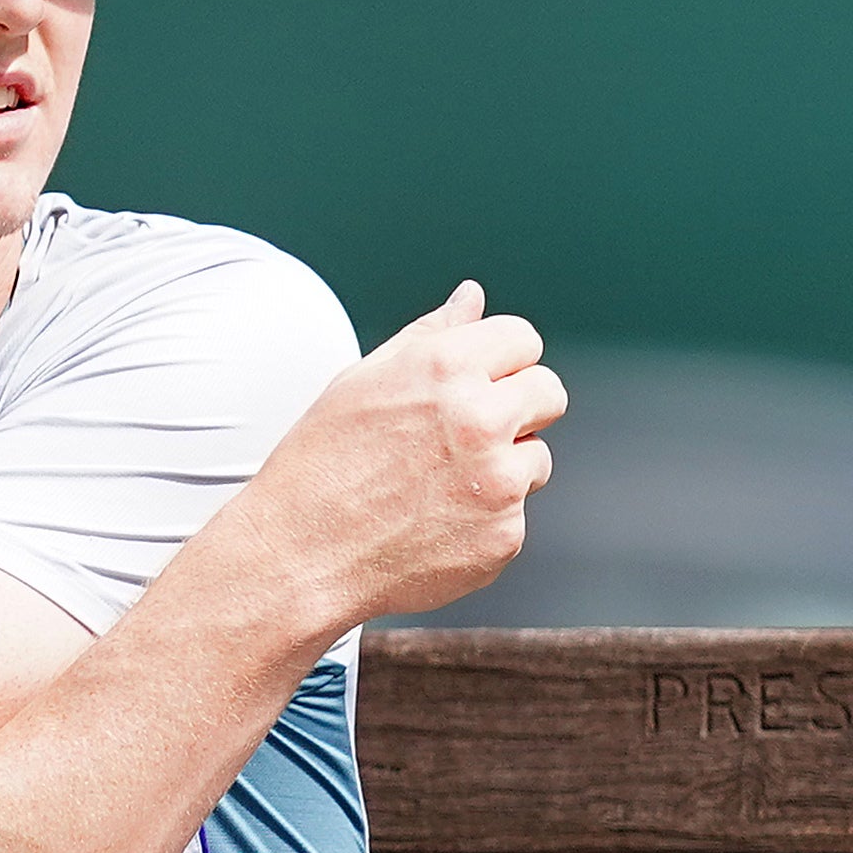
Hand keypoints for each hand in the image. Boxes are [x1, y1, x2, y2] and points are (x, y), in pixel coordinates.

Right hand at [228, 285, 564, 628]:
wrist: (303, 555)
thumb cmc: (324, 463)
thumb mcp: (364, 380)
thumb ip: (430, 334)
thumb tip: (473, 297)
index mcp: (445, 367)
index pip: (523, 339)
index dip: (504, 360)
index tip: (484, 381)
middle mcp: (481, 418)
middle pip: (550, 392)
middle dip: (521, 406)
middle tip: (473, 432)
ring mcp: (499, 481)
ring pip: (538, 457)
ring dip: (504, 466)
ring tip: (438, 484)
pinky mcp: (506, 534)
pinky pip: (517, 513)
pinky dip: (486, 518)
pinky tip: (434, 522)